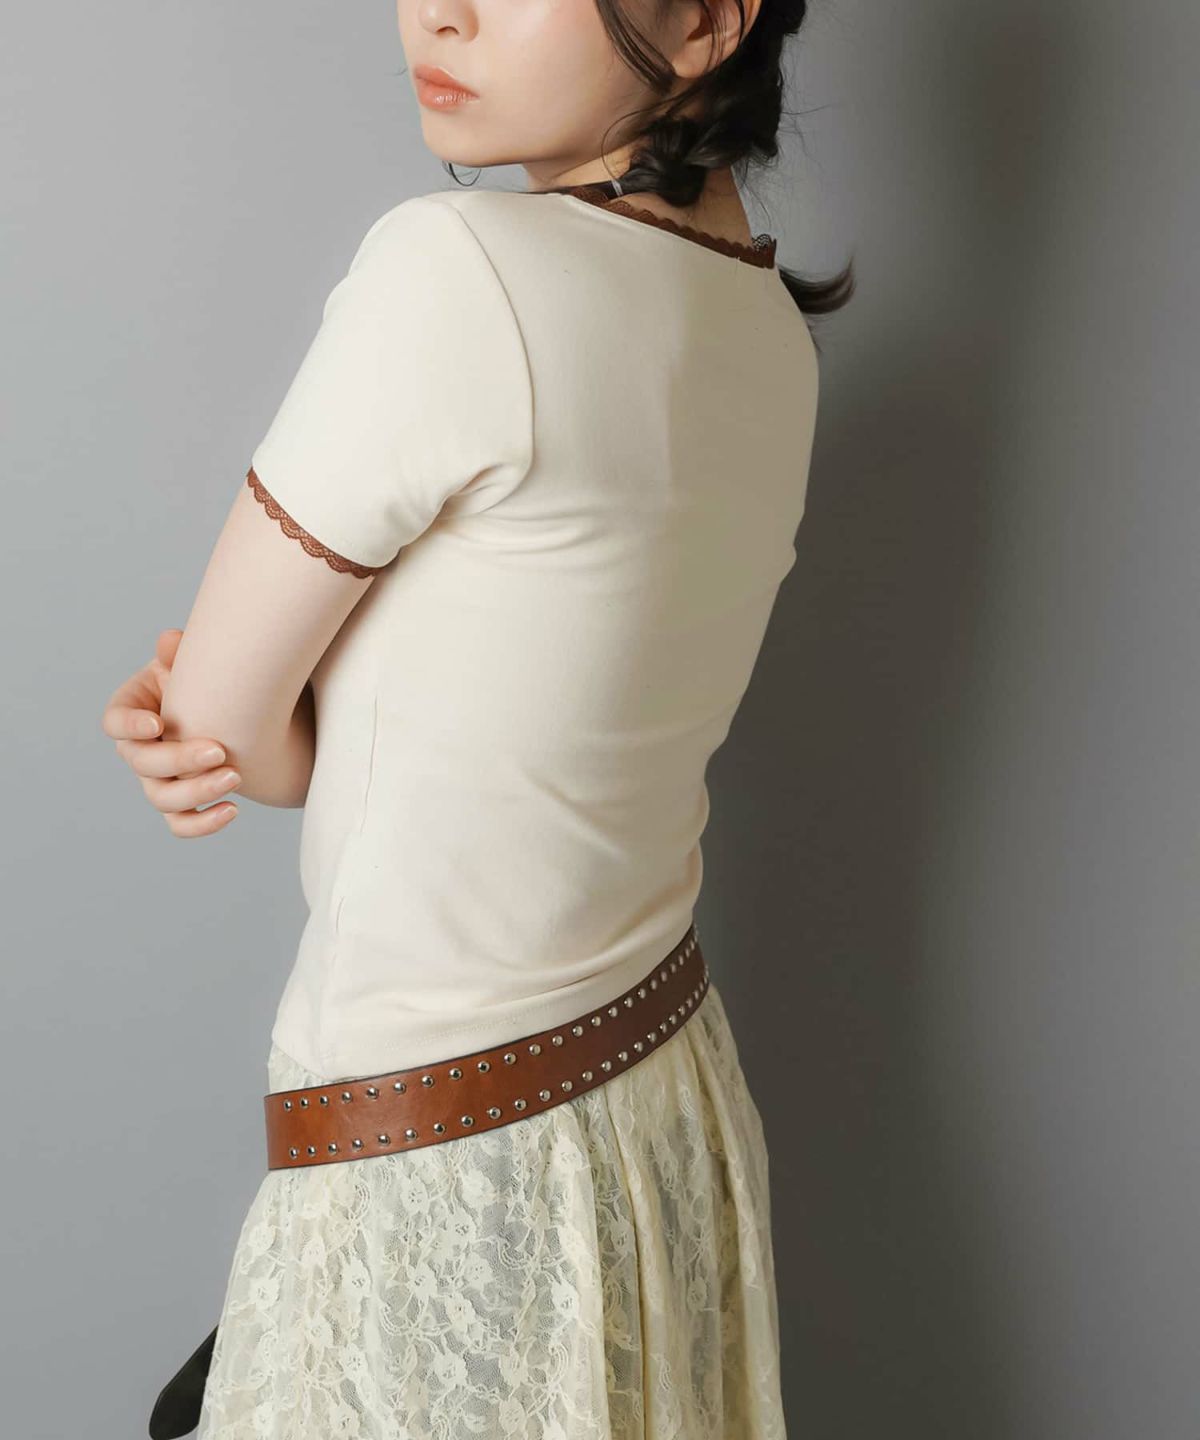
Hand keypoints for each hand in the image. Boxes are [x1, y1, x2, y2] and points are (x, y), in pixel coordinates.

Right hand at [101, 629, 241, 837]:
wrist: (232, 707)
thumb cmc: (204, 678)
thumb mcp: (192, 661)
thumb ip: (179, 652)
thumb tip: (171, 641)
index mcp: (132, 710)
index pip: (115, 722)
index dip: (130, 726)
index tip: (158, 724)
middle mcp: (139, 749)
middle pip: (143, 763)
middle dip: (180, 760)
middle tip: (220, 752)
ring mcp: (157, 779)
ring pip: (163, 798)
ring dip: (197, 792)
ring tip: (235, 778)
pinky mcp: (181, 803)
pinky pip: (182, 823)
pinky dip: (204, 823)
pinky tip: (232, 810)